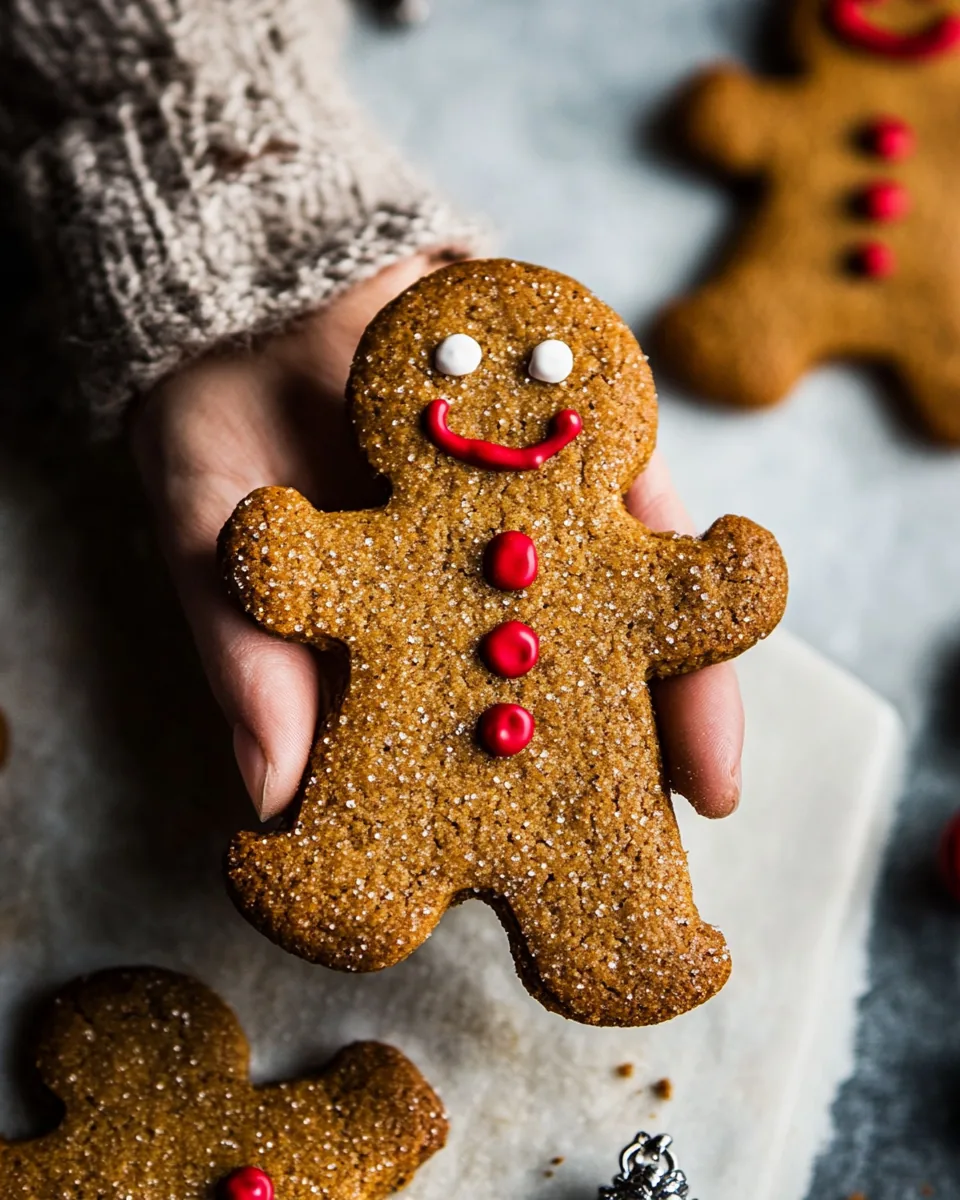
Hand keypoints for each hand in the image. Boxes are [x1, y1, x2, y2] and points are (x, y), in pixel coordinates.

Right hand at [132, 257, 742, 822]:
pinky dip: (674, 542)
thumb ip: (247, 664)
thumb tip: (269, 803)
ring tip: (707, 770)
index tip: (541, 887)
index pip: (471, 735)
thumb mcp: (218, 554)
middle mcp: (486, 585)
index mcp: (408, 634)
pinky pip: (639, 486)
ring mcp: (537, 511)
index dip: (513, 811)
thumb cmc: (223, 436)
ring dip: (681, 680)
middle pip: (576, 686)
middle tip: (676, 837)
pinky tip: (710, 591)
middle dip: (632, 763)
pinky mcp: (569, 427)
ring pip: (630, 604)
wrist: (251, 289)